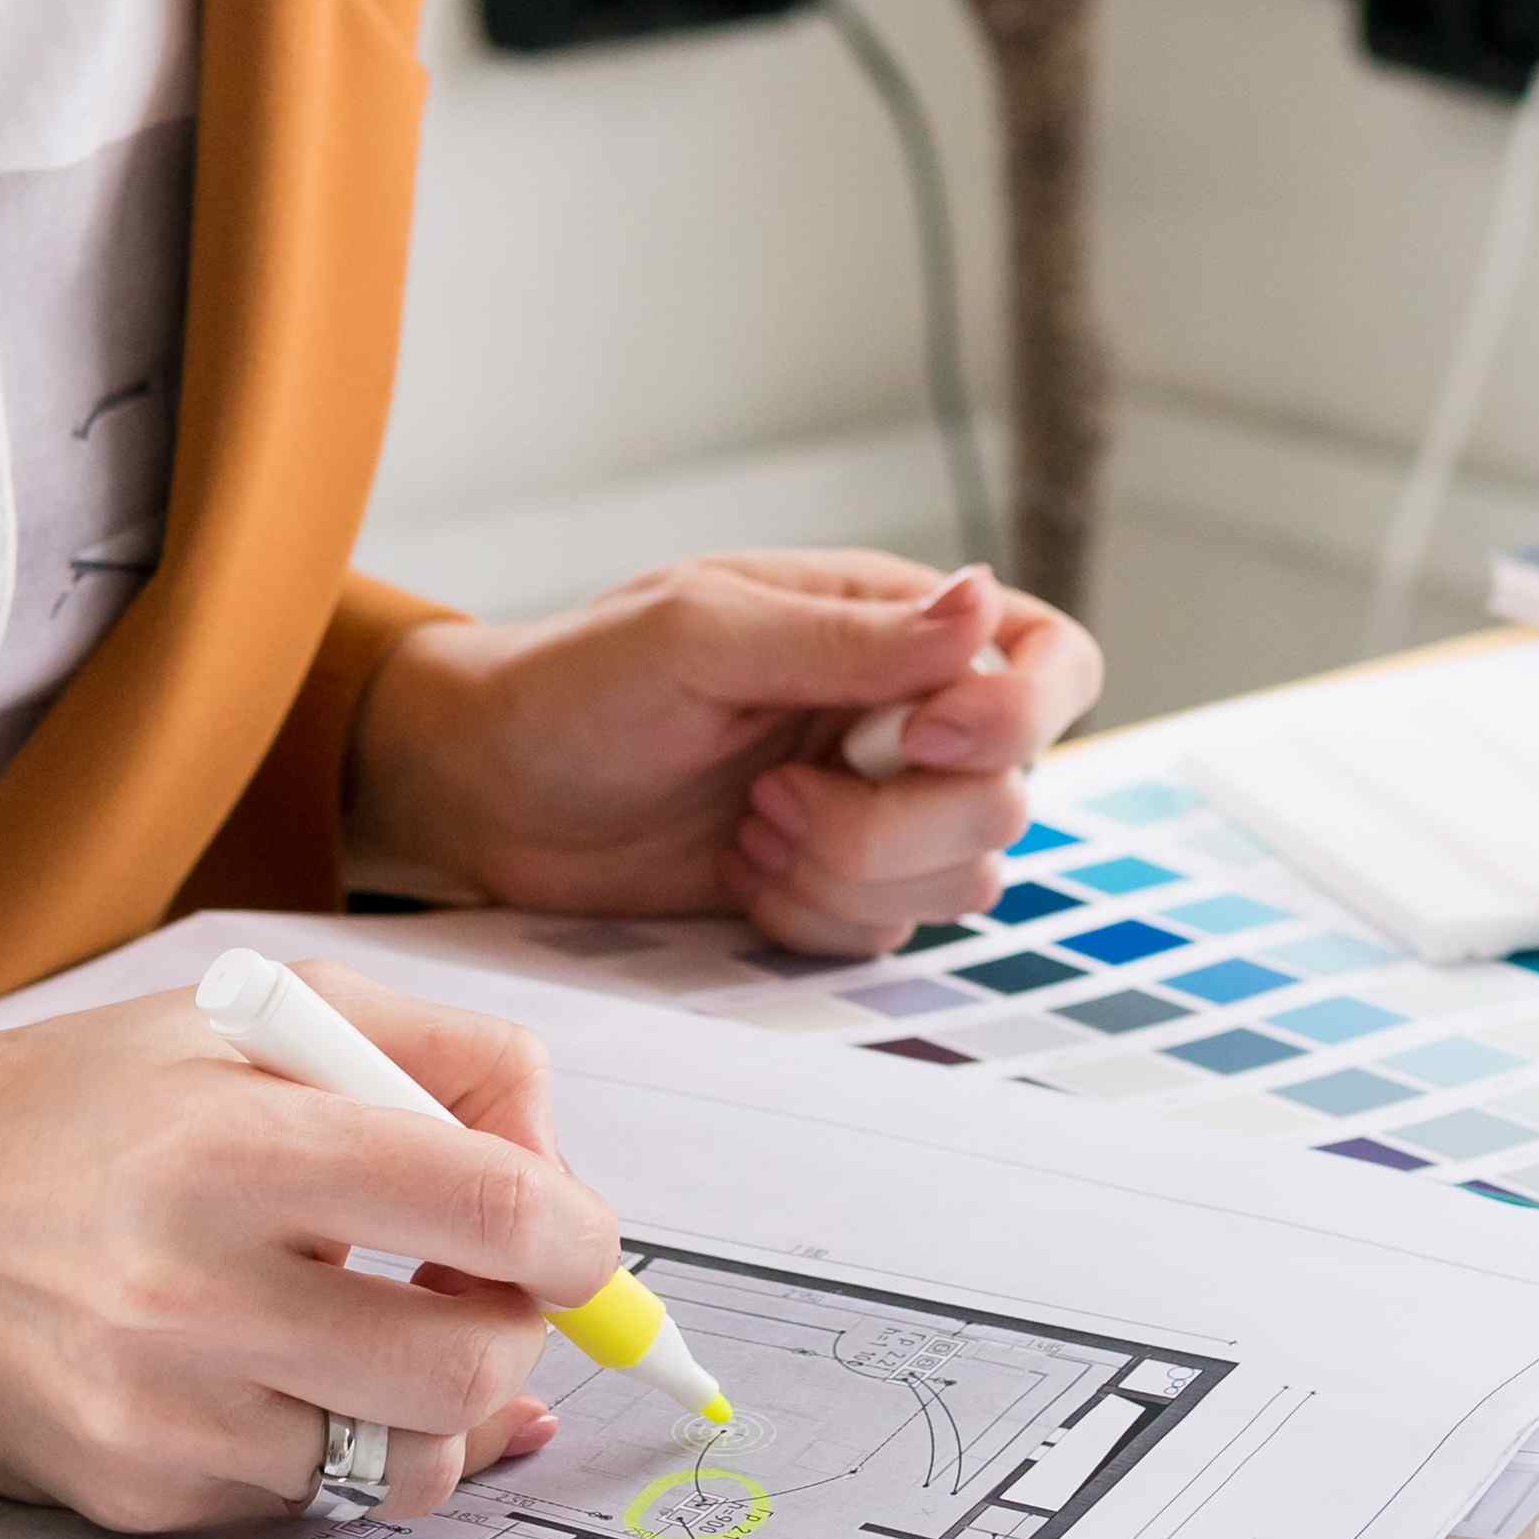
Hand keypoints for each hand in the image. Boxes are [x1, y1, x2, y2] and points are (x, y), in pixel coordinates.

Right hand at [0, 967, 607, 1533]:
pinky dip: (329, 1446)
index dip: (576, 1237)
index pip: (496, 1208)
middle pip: (471, 1366)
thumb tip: (561, 1182)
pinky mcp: (138, 1491)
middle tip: (474, 1296)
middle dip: (515, 1336)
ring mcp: (166, 1408)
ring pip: (408, 1464)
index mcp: (239, 1142)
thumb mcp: (256, 1015)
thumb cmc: (79, 1111)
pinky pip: (309, 1500)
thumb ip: (441, 1058)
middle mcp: (198, 1287)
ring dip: (435, 1412)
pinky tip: (278, 1380)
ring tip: (382, 1342)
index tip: (564, 1239)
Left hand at [349, 552, 1103, 956]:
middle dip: (892, 823)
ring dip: (851, 875)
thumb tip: (982, 602)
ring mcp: (878, 809)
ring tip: (748, 828)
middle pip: (1010, 797)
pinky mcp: (839, 889)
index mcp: (891, 625)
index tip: (922, 738)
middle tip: (770, 795)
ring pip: (967, 879)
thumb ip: (846, 636)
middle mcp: (906, 717)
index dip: (1019, 715)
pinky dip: (819, 919)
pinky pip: (894, 936)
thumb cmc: (576, 684)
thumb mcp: (697, 634)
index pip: (1050, 662)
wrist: (488, 793)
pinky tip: (744, 877)